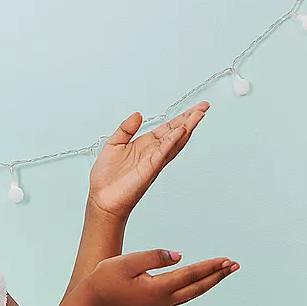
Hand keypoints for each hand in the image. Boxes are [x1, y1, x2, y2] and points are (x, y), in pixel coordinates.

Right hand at [84, 249, 238, 305]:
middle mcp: (164, 299)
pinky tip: (201, 281)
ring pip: (193, 293)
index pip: (191, 274)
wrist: (93, 303)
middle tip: (235, 265)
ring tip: (224, 271)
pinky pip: (184, 295)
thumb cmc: (106, 278)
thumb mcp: (127, 262)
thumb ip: (153, 257)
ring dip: (210, 281)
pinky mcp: (157, 304)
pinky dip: (197, 287)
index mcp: (159, 288)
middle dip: (217, 275)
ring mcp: (161, 304)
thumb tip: (179, 256)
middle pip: (198, 286)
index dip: (210, 266)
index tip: (227, 259)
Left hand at [89, 102, 208, 219]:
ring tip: (199, 114)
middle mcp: (153, 152)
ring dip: (187, 127)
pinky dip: (173, 141)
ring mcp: (154, 161)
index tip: (194, 108)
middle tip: (204, 106)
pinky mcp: (149, 169)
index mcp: (145, 145)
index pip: (168, 129)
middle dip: (190, 119)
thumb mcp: (114, 144)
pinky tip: (181, 130)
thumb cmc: (107, 177)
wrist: (102, 198)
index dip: (181, 118)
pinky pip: (164, 152)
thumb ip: (126, 129)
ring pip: (175, 141)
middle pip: (176, 133)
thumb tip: (138, 114)